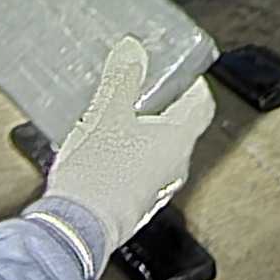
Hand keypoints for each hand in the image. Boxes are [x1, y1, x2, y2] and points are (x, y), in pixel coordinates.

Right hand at [28, 35, 207, 277]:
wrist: (77, 229)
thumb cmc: (98, 174)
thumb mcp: (106, 115)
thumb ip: (121, 80)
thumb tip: (133, 50)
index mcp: (178, 140)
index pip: (201, 105)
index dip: (195, 85)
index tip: (183, 72)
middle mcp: (175, 166)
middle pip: (181, 127)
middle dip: (163, 105)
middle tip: (143, 87)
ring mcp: (157, 188)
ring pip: (160, 150)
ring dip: (144, 131)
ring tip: (117, 115)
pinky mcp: (137, 203)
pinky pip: (142, 170)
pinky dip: (130, 154)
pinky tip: (103, 148)